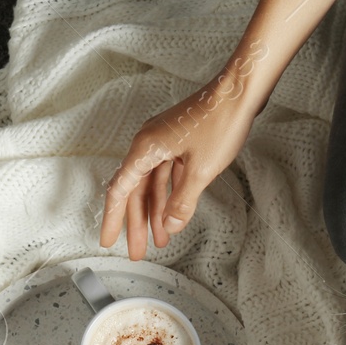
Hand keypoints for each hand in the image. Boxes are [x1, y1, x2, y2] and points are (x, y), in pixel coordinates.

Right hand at [99, 71, 260, 260]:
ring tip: (159, 241)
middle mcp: (148, 144)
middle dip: (136, 224)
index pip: (120, 191)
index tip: (108, 240)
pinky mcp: (178, 142)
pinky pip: (167, 175)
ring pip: (152, 185)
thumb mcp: (200, 171)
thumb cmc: (219, 123)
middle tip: (136, 252)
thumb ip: (182, 202)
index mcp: (145, 149)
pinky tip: (173, 214)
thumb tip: (170, 227)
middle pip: (135, 191)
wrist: (237, 93)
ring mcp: (163, 142)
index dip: (113, 218)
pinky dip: (169, 196)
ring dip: (155, 213)